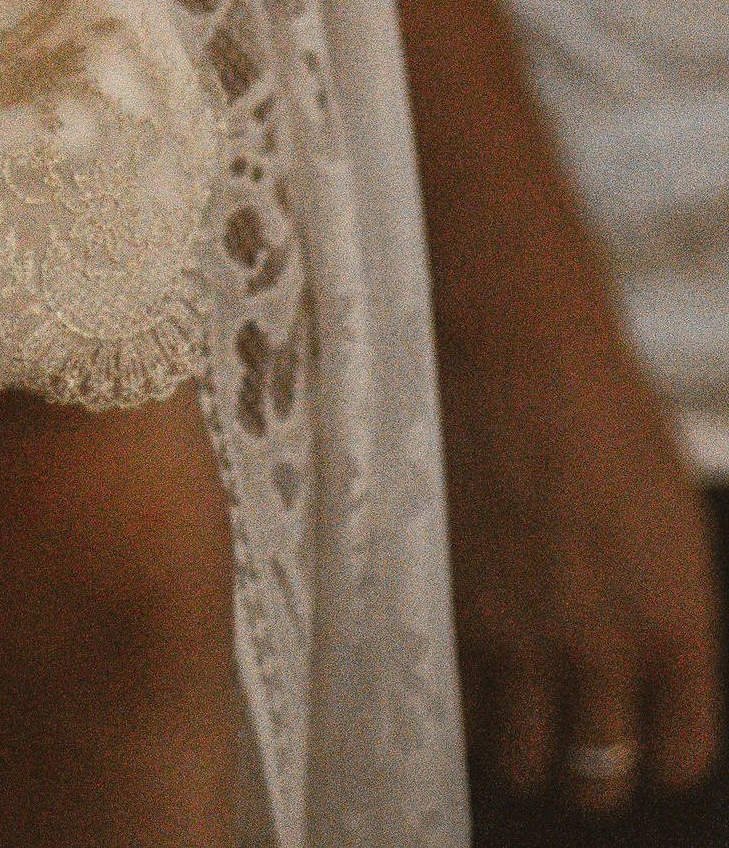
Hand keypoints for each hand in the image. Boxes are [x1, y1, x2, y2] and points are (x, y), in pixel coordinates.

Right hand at [440, 273, 720, 812]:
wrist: (512, 339)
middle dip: (583, 765)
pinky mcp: (446, 608)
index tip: (634, 729)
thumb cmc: (596, 404)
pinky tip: (461, 647)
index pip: (676, 756)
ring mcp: (517, 637)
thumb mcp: (665, 517)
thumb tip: (644, 661)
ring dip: (515, 740)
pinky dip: (457, 692)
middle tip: (563, 725)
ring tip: (505, 697)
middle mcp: (602, 650)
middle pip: (597, 782)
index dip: (654, 750)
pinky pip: (452, 702)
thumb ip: (660, 606)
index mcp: (677, 627)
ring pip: (518, 763)